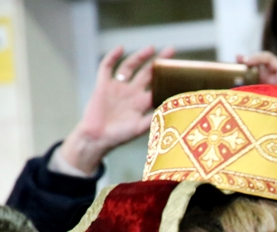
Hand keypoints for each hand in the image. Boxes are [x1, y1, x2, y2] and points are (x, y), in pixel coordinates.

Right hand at [60, 45, 174, 175]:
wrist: (97, 138)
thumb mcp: (140, 128)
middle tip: (171, 50)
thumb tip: (170, 111)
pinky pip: (106, 68)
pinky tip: (120, 48)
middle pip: (147, 73)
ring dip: (139, 57)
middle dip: (158, 62)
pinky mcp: (103, 85)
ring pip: (129, 67)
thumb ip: (153, 118)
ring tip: (151, 48)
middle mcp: (131, 93)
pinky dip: (112, 57)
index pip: (158, 87)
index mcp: (142, 103)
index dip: (167, 79)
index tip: (179, 70)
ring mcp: (117, 88)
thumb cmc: (119, 136)